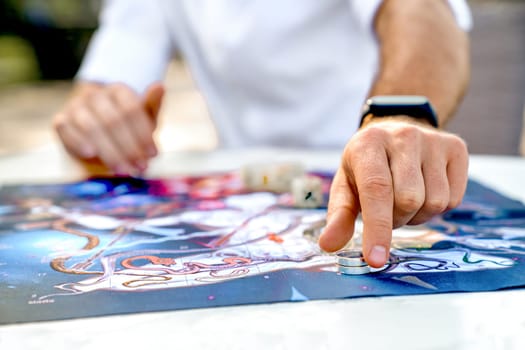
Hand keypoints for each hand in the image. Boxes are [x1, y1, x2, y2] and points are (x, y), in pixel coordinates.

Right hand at [53, 82, 164, 174]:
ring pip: (91, 127)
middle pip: (112, 121)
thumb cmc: (127, 123)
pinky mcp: (61, 120)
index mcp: (118, 90)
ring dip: (109, 151)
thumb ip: (152, 105)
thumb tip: (160, 87)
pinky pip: (66, 130)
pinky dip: (78, 142)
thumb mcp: (144, 116)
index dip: (143, 134)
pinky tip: (91, 155)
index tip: (153, 154)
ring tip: (122, 169)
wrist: (97, 123)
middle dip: (129, 148)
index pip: (131, 110)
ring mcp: (76, 106)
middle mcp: (95, 95)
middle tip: (140, 167)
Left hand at [318, 118, 468, 266]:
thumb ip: (339, 216)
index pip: (377, 189)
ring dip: (416, 216)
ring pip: (434, 203)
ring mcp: (433, 141)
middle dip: (395, 220)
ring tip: (403, 200)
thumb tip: (328, 245)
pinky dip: (437, 209)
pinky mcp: (456, 148)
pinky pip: (453, 200)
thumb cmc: (366, 166)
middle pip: (408, 200)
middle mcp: (403, 137)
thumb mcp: (346, 185)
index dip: (377, 228)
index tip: (375, 260)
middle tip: (386, 211)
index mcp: (369, 144)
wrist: (395, 131)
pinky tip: (424, 192)